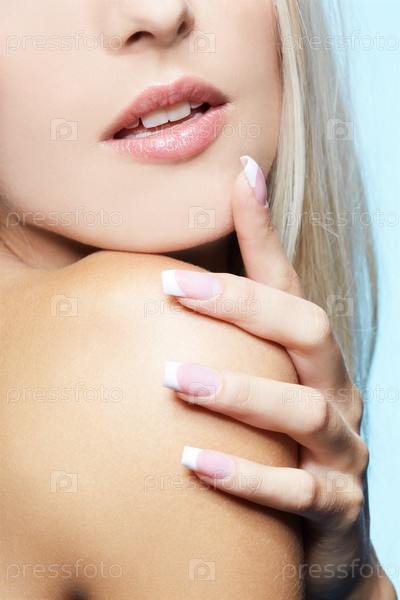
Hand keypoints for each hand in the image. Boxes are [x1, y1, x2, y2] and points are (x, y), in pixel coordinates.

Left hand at [162, 157, 395, 598]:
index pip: (291, 286)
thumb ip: (225, 342)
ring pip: (303, 409)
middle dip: (245, 306)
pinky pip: (298, 492)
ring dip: (240, 392)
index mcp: (313, 359)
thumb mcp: (260, 385)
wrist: (323, 531)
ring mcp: (342, 450)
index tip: (237, 178)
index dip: (266, 232)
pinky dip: (247, 476)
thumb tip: (162, 280)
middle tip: (173, 287)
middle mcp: (336, 392)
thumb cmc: (278, 444)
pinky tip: (192, 463)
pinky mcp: (337, 506)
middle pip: (308, 331)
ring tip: (176, 380)